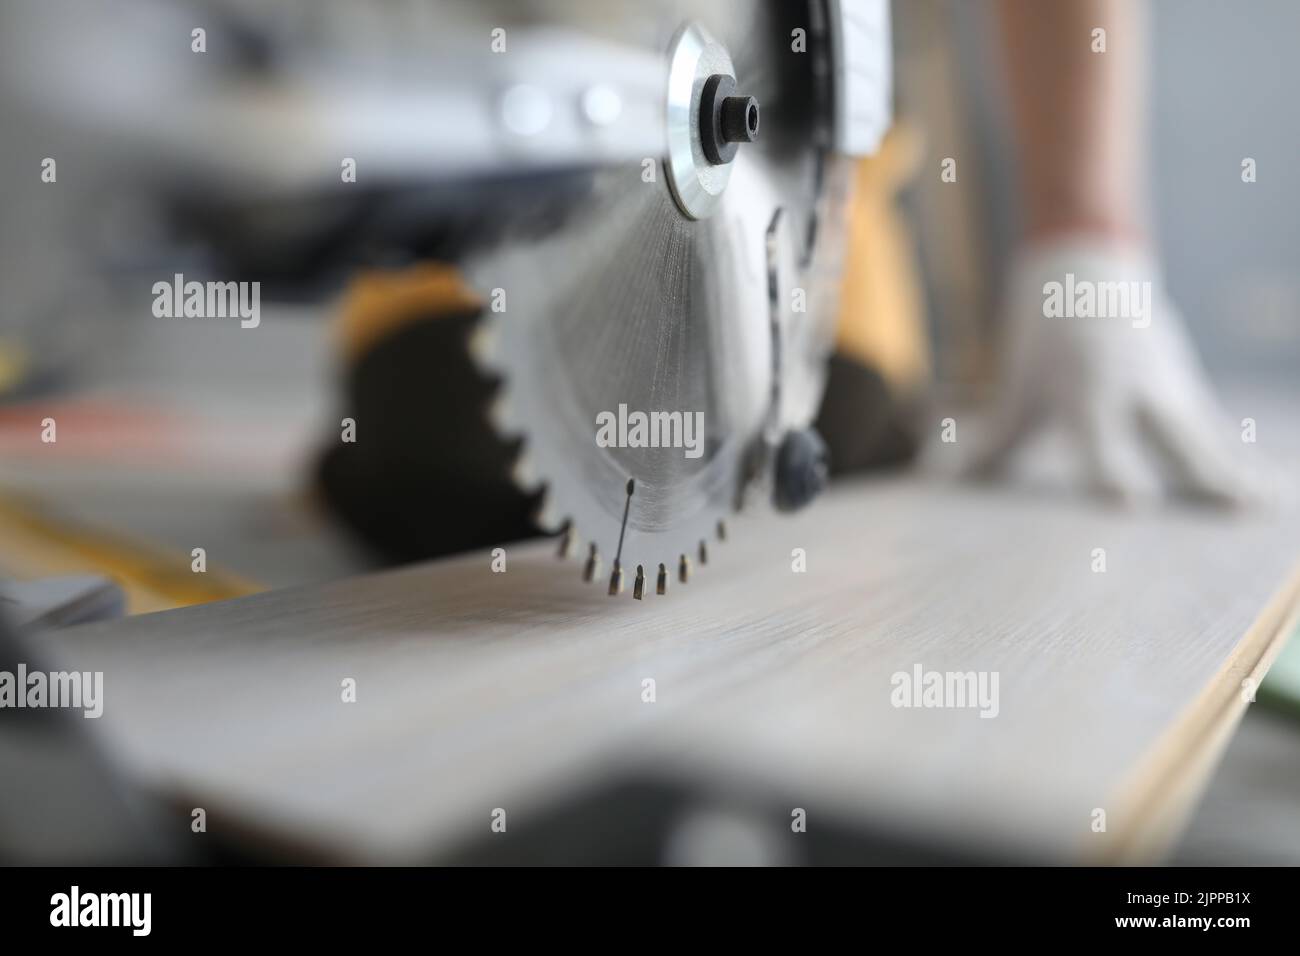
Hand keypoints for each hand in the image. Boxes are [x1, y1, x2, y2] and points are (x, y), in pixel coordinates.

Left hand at [964, 239, 1262, 505]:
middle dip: (1202, 475)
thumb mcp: (1016, 390)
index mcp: (1085, 389)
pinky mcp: (1187, 391)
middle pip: (1172, 437)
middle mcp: (1134, 388)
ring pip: (1206, 437)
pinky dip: (1241, 462)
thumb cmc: (1042, 341)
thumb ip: (989, 445)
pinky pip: (1216, 434)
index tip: (1131, 508)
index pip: (1099, 439)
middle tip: (1234, 509)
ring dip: (1236, 474)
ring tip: (1266, 509)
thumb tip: (933, 482)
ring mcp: (1168, 386)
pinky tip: (1272, 496)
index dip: (1112, 472)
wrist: (1088, 270)